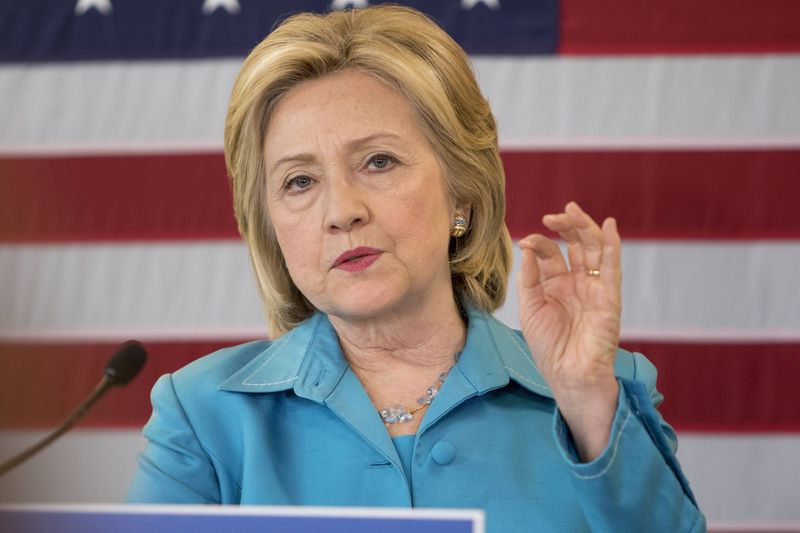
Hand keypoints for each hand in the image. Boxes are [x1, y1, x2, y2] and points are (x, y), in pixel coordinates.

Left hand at [517, 201, 620, 460]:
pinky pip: (613, 267)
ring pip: (595, 250)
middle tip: (553, 215)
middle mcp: (578, 283)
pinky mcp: (609, 297)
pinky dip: (612, 246)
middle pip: (576, 245)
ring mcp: (595, 288)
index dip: (541, 243)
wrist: (568, 374)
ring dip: (586, 228)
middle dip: (566, 227)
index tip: (527, 238)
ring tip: (573, 211)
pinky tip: (610, 226)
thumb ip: (529, 277)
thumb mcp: (530, 307)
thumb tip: (527, 245)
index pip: (552, 254)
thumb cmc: (548, 347)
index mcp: (557, 285)